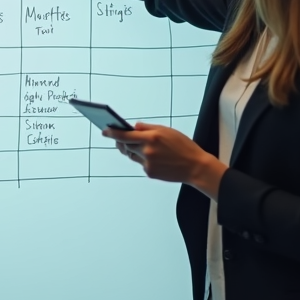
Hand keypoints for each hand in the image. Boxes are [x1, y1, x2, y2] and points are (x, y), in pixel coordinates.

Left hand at [102, 122, 226, 198]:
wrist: (195, 167)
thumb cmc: (183, 146)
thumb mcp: (167, 131)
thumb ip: (148, 128)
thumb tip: (133, 127)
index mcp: (151, 138)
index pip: (125, 135)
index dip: (112, 133)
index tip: (104, 131)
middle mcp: (147, 151)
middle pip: (125, 145)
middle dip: (121, 141)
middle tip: (118, 139)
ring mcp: (147, 164)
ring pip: (132, 155)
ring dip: (132, 150)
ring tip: (138, 146)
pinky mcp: (150, 173)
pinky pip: (141, 164)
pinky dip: (143, 159)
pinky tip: (155, 158)